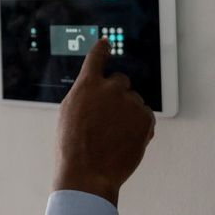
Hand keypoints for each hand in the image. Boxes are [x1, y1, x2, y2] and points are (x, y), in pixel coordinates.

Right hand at [53, 36, 155, 205]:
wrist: (88, 172)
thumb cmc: (73, 147)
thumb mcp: (69, 113)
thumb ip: (85, 94)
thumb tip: (96, 90)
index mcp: (88, 84)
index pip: (96, 57)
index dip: (102, 49)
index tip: (106, 43)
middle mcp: (111, 88)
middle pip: (121, 81)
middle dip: (116, 94)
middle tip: (107, 117)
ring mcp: (130, 103)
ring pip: (134, 101)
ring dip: (127, 112)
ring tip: (113, 135)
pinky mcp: (145, 118)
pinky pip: (145, 116)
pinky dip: (138, 125)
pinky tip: (124, 139)